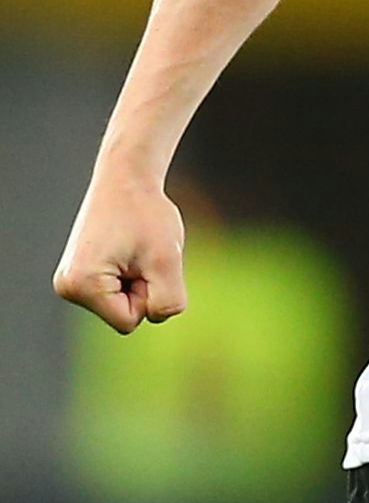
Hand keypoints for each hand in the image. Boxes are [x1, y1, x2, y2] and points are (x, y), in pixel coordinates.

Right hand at [55, 173, 188, 333]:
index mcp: (81, 285)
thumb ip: (167, 302)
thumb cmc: (147, 215)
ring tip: (133, 250)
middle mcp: (67, 287)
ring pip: (124, 306)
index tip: (143, 261)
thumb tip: (155, 318)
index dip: (149, 294)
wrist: (127, 180)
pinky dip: (132, 277)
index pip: (129, 321)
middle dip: (143, 290)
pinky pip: (120, 295)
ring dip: (139, 283)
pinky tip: (126, 252)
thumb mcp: (167, 262)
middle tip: (140, 253)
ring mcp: (70, 282)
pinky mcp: (80, 276)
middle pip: (125, 316)